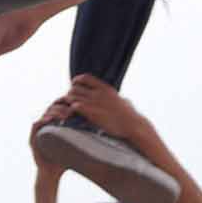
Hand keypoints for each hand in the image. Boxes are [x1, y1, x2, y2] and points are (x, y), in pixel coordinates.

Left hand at [52, 73, 166, 151]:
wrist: (131, 124)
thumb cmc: (130, 115)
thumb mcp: (123, 101)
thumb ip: (118, 98)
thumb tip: (123, 100)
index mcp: (105, 88)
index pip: (85, 78)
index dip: (77, 81)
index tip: (74, 85)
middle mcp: (98, 93)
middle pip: (75, 88)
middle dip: (71, 94)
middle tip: (71, 101)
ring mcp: (94, 102)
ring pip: (72, 97)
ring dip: (69, 102)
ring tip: (70, 109)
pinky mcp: (91, 113)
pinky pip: (75, 106)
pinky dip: (71, 110)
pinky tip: (73, 115)